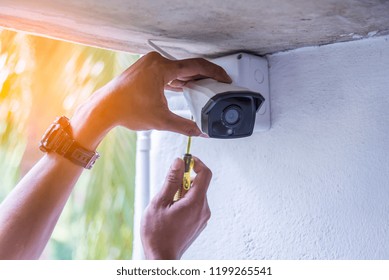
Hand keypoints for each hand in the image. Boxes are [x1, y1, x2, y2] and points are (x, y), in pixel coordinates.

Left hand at [71, 52, 230, 149]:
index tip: (224, 78)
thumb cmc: (126, 109)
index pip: (196, 66)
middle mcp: (155, 62)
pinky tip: (185, 88)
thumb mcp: (161, 120)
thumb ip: (185, 126)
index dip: (214, 73)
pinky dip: (178, 81)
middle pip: (188, 67)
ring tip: (204, 88)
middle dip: (204, 77)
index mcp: (162, 68)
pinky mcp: (145, 70)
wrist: (105, 109)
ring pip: (177, 70)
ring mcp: (149, 64)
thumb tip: (199, 131)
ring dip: (190, 79)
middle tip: (217, 85)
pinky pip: (167, 73)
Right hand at [141, 157, 211, 259]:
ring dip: (183, 192)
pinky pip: (195, 205)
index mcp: (195, 203)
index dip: (196, 163)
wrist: (162, 258)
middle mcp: (203, 210)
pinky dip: (185, 201)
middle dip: (184, 180)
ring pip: (196, 195)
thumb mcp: (160, 203)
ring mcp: (202, 218)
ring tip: (167, 203)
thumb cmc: (158, 234)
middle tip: (169, 186)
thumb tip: (178, 162)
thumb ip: (171, 181)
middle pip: (199, 184)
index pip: (205, 174)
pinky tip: (171, 211)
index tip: (185, 161)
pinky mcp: (199, 223)